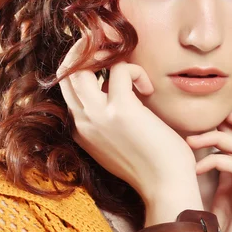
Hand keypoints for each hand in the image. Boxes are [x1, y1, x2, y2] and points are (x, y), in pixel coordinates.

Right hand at [56, 35, 196, 204]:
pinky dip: (135, 71)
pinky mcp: (121, 109)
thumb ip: (109, 119)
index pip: (66, 88)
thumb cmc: (151, 164)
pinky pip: (120, 69)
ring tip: (126, 64)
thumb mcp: (119, 142)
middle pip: (65, 73)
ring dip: (103, 53)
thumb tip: (116, 87)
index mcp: (81, 131)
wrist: (166, 187)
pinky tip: (148, 89)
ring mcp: (98, 116)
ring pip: (81, 66)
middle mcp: (83, 122)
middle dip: (83, 51)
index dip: (79, 67)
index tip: (99, 56)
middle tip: (107, 44)